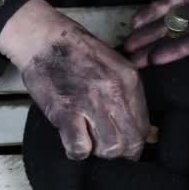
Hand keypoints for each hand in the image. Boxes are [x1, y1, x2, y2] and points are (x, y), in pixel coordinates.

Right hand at [0, 0, 149, 159]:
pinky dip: (77, 151)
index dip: (136, 141)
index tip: (127, 143)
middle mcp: (114, 93)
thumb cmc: (76, 50)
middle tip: (109, 147)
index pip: (144, 125)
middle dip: (122, 152)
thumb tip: (133, 121)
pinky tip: (73, 141)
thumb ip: (126, 91)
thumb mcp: (114, 63)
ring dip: (99, 150)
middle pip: (131, 142)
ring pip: (109, 149)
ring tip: (89, 140)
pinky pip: (80, 148)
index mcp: (129, 80)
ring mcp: (90, 104)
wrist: (44, 38)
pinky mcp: (66, 113)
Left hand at [124, 0, 188, 67]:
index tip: (158, 58)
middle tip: (136, 61)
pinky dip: (154, 11)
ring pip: (173, 21)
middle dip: (159, 48)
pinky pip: (169, 3)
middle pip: (184, 35)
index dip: (179, 50)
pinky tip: (138, 20)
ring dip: (152, 33)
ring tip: (131, 46)